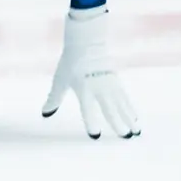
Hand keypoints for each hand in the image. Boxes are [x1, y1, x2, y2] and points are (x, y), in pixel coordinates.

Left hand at [42, 9, 140, 138]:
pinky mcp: (117, 82)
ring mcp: (110, 85)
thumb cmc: (70, 63)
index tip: (95, 135)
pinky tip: (136, 119)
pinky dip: (131, 110)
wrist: (87, 44)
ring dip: (130, 119)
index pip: (87, 109)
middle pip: (110, 109)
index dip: (91, 122)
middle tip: (124, 137)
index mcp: (84, 89)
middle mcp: (99, 89)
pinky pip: (126, 99)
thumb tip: (45, 114)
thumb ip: (53, 99)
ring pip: (122, 105)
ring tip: (136, 132)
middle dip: (118, 124)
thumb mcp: (60, 81)